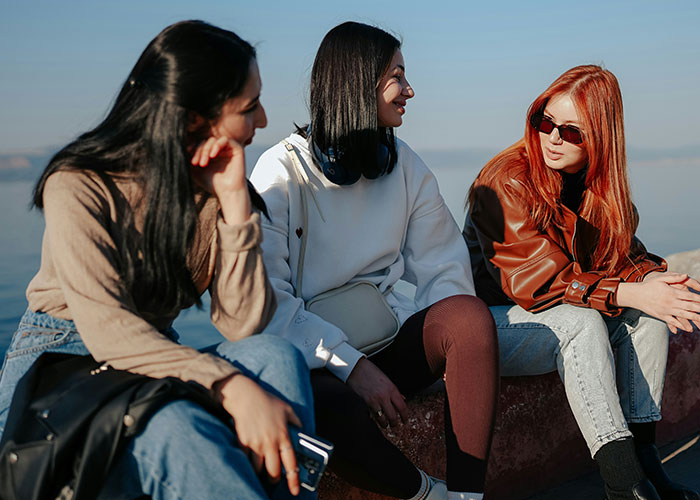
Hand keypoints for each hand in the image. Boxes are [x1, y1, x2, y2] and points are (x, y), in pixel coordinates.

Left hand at [190, 136, 250, 224]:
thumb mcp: (195, 170)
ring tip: (203, 163)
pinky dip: (217, 145)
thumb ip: (188, 159)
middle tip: (196, 163)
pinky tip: (212, 155)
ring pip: (213, 140)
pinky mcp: (236, 149)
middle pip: (205, 141)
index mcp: (210, 153)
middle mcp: (219, 150)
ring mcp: (228, 149)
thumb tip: (178, 148)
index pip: (199, 144)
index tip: (187, 153)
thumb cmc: (212, 183)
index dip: (193, 148)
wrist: (227, 192)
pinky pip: (225, 139)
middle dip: (199, 151)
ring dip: (205, 150)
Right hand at [213, 373, 302, 494]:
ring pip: (258, 470)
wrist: (245, 397)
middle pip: (273, 472)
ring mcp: (255, 444)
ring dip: (261, 473)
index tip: (295, 490)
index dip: (294, 479)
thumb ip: (296, 422)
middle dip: (275, 480)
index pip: (291, 463)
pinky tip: (251, 460)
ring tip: (263, 470)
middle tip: (275, 479)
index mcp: (283, 436)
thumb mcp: (287, 409)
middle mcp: (270, 443)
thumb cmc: (267, 401)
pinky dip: (249, 463)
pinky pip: (246, 460)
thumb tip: (302, 432)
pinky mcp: (243, 443)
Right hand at [346, 357, 407, 427]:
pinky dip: (374, 420)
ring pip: (382, 419)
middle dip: (394, 423)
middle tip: (394, 425)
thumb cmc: (370, 372)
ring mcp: (374, 400)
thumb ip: (394, 391)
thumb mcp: (386, 379)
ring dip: (384, 424)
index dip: (405, 417)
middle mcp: (384, 396)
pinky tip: (375, 420)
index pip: (402, 407)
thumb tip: (402, 399)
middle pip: (393, 416)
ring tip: (384, 425)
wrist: (356, 368)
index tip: (405, 420)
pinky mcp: (365, 403)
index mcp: (392, 389)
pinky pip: (372, 416)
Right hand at [616, 272, 699, 333]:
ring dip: (695, 319)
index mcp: (672, 292)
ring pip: (683, 316)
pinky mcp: (661, 316)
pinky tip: (688, 329)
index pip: (690, 296)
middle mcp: (670, 302)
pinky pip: (673, 322)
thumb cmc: (648, 285)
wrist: (635, 295)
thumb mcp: (660, 278)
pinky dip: (681, 326)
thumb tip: (686, 275)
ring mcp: (666, 310)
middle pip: (689, 307)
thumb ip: (674, 277)